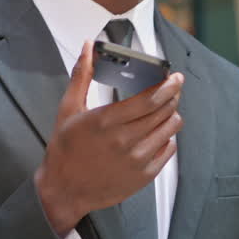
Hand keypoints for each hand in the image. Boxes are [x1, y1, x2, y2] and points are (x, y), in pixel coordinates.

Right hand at [35, 40, 183, 235]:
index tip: (175, 77)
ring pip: (170, 129)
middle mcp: (124, 141)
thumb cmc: (65, 150)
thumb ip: (81, 75)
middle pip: (164, 111)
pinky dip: (168, 137)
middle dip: (172, 96)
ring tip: (167, 109)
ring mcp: (136, 160)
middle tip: (172, 89)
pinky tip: (158, 132)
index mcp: (106, 121)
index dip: (168, 85)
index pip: (150, 99)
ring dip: (172, 114)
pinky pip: (168, 149)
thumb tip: (89, 47)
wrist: (63, 190)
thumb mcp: (68, 109)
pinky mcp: (144, 176)